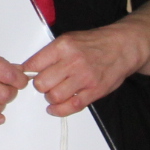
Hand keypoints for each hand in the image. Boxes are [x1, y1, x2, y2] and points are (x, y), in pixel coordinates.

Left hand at [22, 23, 149, 116]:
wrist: (123, 47)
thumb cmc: (95, 43)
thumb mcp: (69, 39)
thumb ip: (50, 53)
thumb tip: (29, 67)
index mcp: (63, 46)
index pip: (34, 63)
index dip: (27, 72)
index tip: (27, 75)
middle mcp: (73, 61)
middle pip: (42, 83)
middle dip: (40, 86)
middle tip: (45, 84)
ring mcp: (84, 77)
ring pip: (54, 96)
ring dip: (50, 98)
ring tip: (54, 92)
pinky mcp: (95, 91)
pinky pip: (72, 106)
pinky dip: (60, 110)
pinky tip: (54, 108)